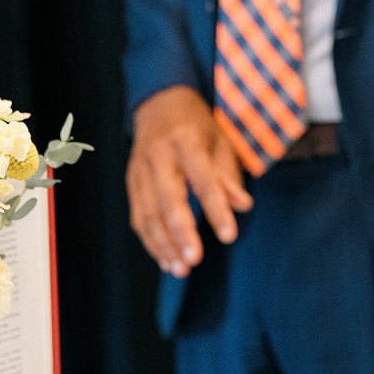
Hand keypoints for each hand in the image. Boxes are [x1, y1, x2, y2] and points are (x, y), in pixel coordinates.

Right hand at [126, 86, 258, 276]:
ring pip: (147, 212)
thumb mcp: (220, 139)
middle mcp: (158, 154)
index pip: (202, 178)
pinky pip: (138, 217)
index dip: (215, 208)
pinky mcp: (131, 182)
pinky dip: (151, 242)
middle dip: (181, 232)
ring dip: (163, 244)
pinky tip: (167, 260)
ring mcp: (140, 169)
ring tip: (181, 269)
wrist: (159, 104)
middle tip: (195, 260)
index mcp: (185, 139)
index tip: (229, 236)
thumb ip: (228, 174)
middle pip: (168, 198)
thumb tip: (242, 206)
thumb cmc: (197, 125)